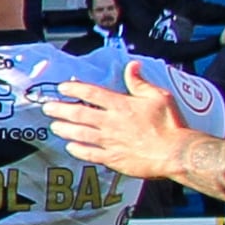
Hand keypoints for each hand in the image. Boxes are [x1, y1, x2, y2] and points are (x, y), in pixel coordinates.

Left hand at [48, 76, 211, 186]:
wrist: (176, 153)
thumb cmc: (170, 125)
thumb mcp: (159, 96)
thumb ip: (140, 82)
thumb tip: (132, 66)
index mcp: (121, 106)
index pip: (91, 94)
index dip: (74, 89)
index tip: (62, 88)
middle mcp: (111, 123)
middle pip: (79, 114)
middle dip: (60, 110)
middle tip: (48, 108)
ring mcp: (110, 142)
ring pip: (79, 134)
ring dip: (64, 129)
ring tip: (54, 126)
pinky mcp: (113, 159)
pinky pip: (90, 154)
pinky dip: (77, 149)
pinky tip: (70, 147)